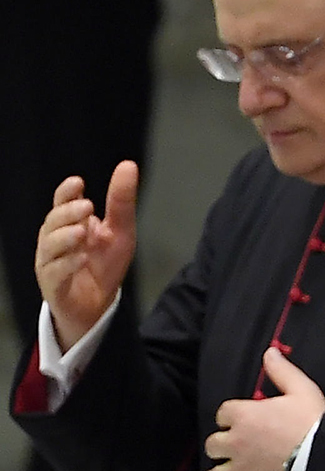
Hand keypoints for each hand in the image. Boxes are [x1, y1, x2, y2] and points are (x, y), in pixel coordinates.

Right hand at [36, 161, 138, 350]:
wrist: (97, 305)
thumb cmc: (104, 264)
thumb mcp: (120, 231)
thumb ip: (121, 202)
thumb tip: (128, 165)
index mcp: (68, 224)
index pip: (62, 203)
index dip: (66, 192)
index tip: (78, 182)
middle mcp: (54, 240)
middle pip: (53, 221)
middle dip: (68, 213)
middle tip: (87, 207)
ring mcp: (50, 262)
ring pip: (50, 245)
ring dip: (66, 236)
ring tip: (83, 231)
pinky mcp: (52, 285)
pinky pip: (55, 272)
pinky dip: (68, 264)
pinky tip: (81, 258)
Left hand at [201, 349, 324, 470]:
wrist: (324, 459)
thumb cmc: (314, 423)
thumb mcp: (303, 390)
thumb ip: (282, 372)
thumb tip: (268, 351)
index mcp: (245, 416)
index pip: (224, 413)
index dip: (232, 417)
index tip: (241, 421)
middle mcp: (234, 443)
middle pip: (213, 444)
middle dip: (221, 446)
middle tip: (232, 450)